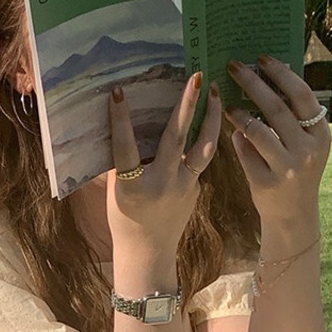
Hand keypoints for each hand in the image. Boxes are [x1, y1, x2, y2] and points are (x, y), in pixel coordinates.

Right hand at [106, 72, 223, 262]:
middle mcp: (161, 185)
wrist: (149, 253)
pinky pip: (200, 161)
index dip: (121, 120)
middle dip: (186, 106)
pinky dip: (203, 139)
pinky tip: (207, 119)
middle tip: (196, 77)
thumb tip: (127, 121)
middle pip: (175, 140)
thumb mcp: (116, 191)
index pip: (125, 148)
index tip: (119, 92)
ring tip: (215, 92)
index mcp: (133, 187)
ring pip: (203, 149)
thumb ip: (123, 161)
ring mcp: (184, 188)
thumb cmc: (125, 219)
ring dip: (212, 118)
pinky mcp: (197, 190)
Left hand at [225, 55, 330, 233]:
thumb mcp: (306, 144)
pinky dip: (238, 140)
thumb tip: (269, 78)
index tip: (261, 58)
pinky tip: (232, 132)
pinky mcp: (267, 184)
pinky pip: (246, 154)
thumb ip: (294, 118)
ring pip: (258, 132)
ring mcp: (287, 168)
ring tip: (227, 104)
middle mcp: (307, 150)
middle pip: (277, 109)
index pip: (301, 95)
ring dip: (240, 113)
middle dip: (253, 84)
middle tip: (234, 68)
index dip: (281, 74)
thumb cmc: (295, 171)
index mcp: (321, 134)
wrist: (293, 215)